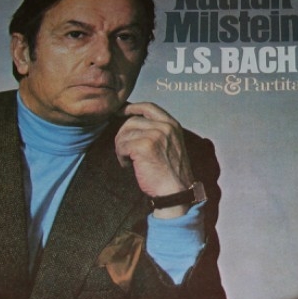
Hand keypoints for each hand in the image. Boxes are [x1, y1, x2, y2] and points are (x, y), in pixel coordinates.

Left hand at [114, 102, 193, 217]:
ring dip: (122, 148)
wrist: (176, 192)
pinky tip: (129, 166)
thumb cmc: (170, 172)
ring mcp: (155, 135)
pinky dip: (121, 157)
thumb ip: (157, 131)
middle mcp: (165, 127)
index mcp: (172, 125)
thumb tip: (132, 120)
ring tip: (130, 161)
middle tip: (125, 151)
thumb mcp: (170, 144)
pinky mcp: (144, 146)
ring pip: (124, 133)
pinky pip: (122, 146)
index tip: (121, 112)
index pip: (148, 106)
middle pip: (132, 120)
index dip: (132, 107)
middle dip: (123, 135)